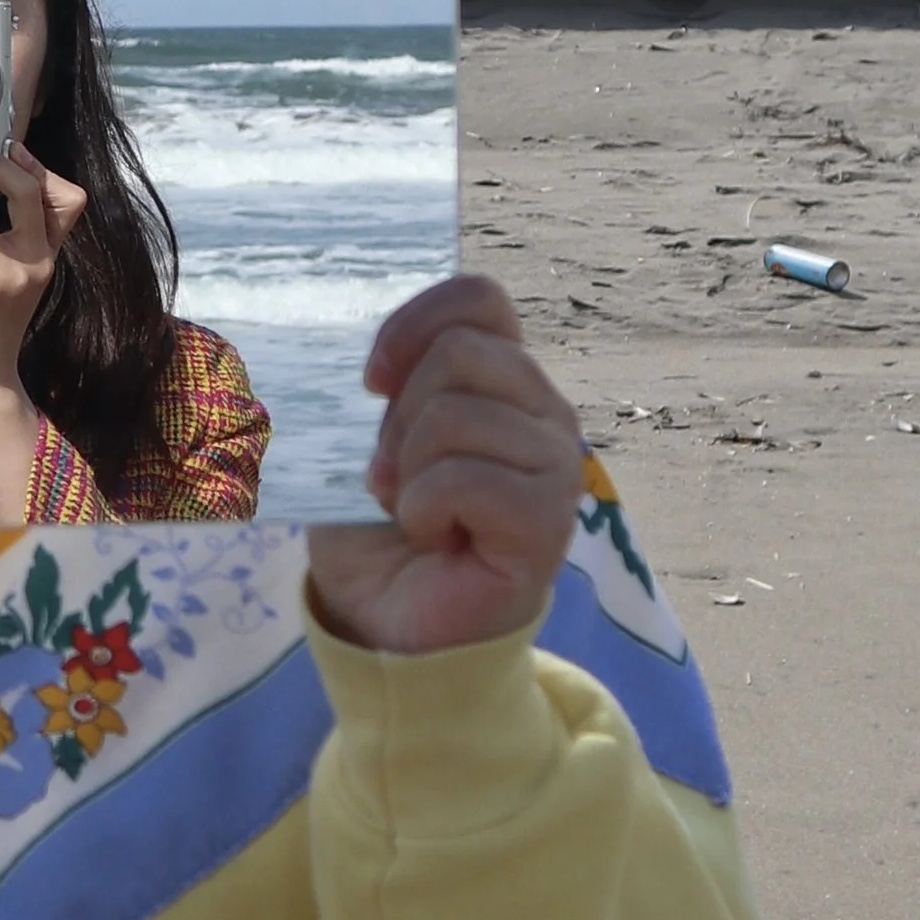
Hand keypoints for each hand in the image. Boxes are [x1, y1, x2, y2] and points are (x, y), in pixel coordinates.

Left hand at [304, 276, 583, 654]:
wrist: (386, 621)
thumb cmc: (375, 525)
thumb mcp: (362, 435)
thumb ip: (380, 380)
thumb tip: (362, 346)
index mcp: (502, 377)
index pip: (478, 298)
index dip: (413, 324)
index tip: (371, 381)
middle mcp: (544, 412)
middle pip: (462, 353)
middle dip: (400, 414)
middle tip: (390, 471)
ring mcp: (556, 467)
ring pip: (460, 415)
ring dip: (407, 468)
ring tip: (410, 507)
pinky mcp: (549, 524)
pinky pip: (467, 479)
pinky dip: (425, 508)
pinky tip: (433, 535)